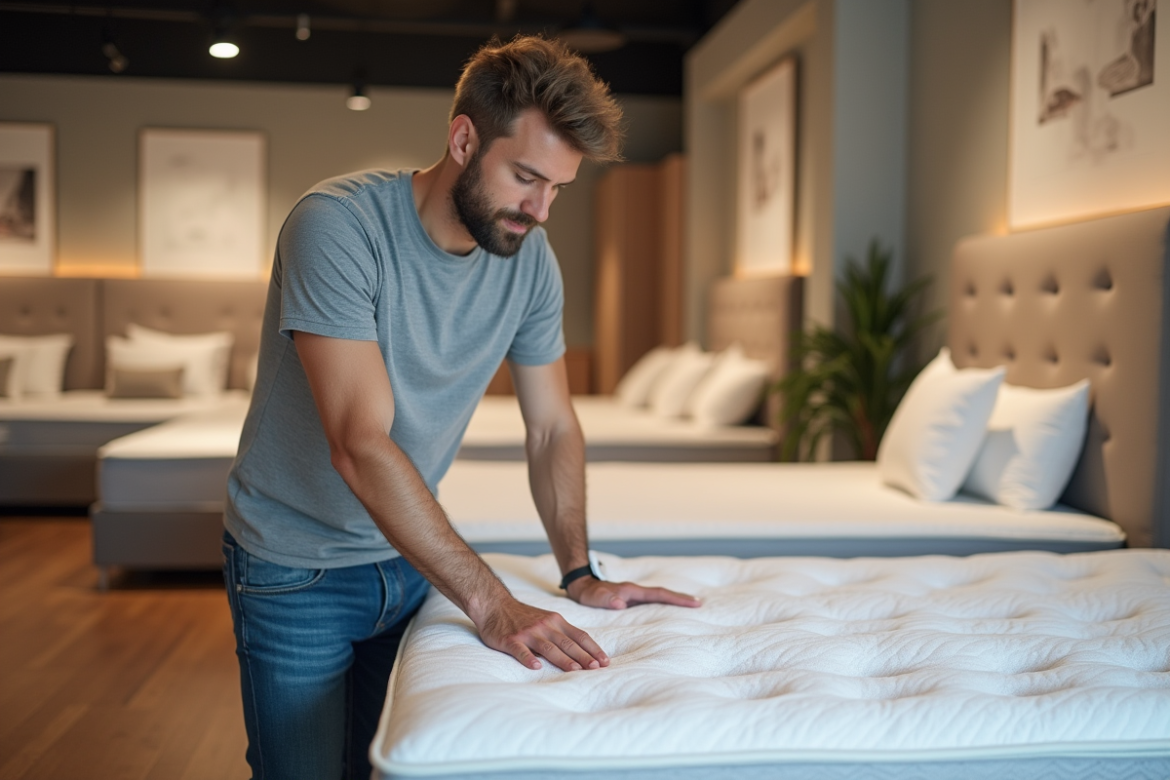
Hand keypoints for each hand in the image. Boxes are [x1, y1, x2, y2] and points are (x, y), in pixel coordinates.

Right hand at [475, 597, 609, 671]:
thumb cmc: (523, 616)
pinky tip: (535, 667)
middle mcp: (545, 626)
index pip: (579, 636)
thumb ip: (562, 633)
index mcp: (556, 621)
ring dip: (563, 659)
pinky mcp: (511, 640)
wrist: (495, 604)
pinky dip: (528, 658)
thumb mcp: (547, 619)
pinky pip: (521, 650)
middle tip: (596, 668)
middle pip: (567, 643)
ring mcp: (528, 633)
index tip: (605, 661)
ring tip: (575, 670)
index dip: (593, 649)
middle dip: (583, 656)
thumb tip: (583, 652)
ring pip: (548, 647)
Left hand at [567, 577, 701, 610]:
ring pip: (658, 597)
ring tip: (689, 607)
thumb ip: (606, 599)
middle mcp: (636, 591)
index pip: (659, 594)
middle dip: (680, 599)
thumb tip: (620, 604)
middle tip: (699, 604)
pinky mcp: (630, 600)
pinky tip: (666, 613)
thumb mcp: (594, 597)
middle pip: (663, 594)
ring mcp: (634, 595)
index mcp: (632, 591)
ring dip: (673, 601)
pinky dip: (662, 605)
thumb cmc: (587, 593)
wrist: (581, 585)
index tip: (694, 602)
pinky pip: (651, 602)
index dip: (676, 598)